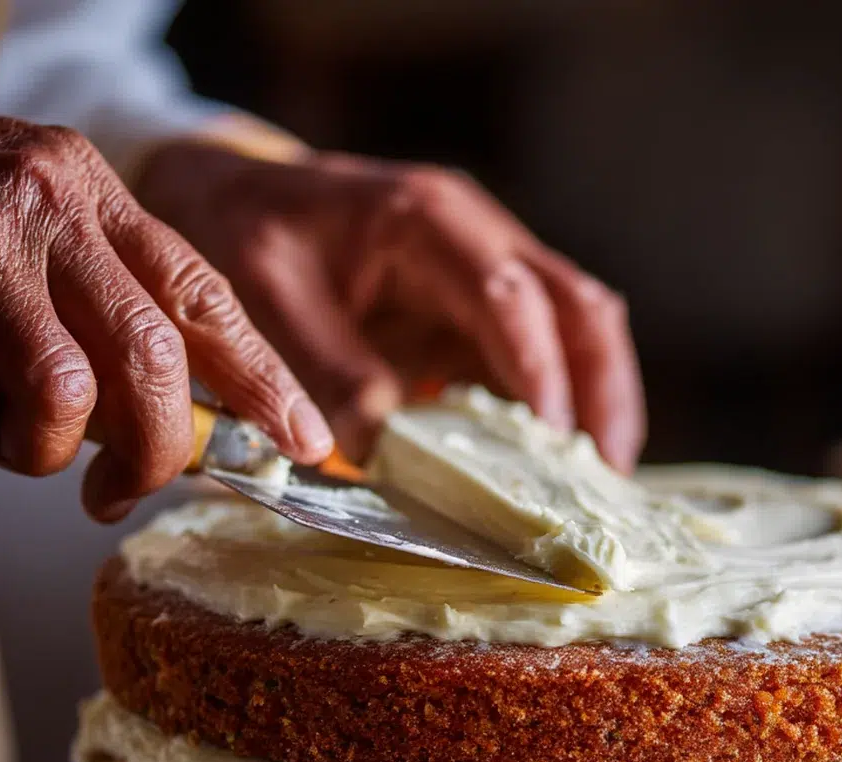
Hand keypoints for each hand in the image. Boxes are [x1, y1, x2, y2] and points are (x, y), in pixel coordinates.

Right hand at [0, 118, 332, 520]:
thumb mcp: (56, 231)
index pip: (205, 297)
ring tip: (22, 441)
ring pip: (63, 391)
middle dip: (155, 447)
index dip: (264, 381)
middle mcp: (42, 206)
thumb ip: (124, 305)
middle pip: (150, 357)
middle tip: (127, 488)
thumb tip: (201, 424)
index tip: (306, 442)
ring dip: (50, 448)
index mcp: (93, 192)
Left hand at [135, 143, 645, 468]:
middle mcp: (482, 238)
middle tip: (604, 473)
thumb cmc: (250, 234)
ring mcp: (495, 276)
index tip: (549, 440)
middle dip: (602, 392)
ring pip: (583, 333)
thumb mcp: (265, 297)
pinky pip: (550, 362)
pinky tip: (562, 468)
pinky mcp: (489, 319)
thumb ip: (326, 371)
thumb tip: (385, 451)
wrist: (238, 199)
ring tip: (600, 481)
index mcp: (427, 218)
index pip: (509, 293)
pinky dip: (563, 414)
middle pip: (579, 307)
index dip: (538, 369)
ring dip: (599, 406)